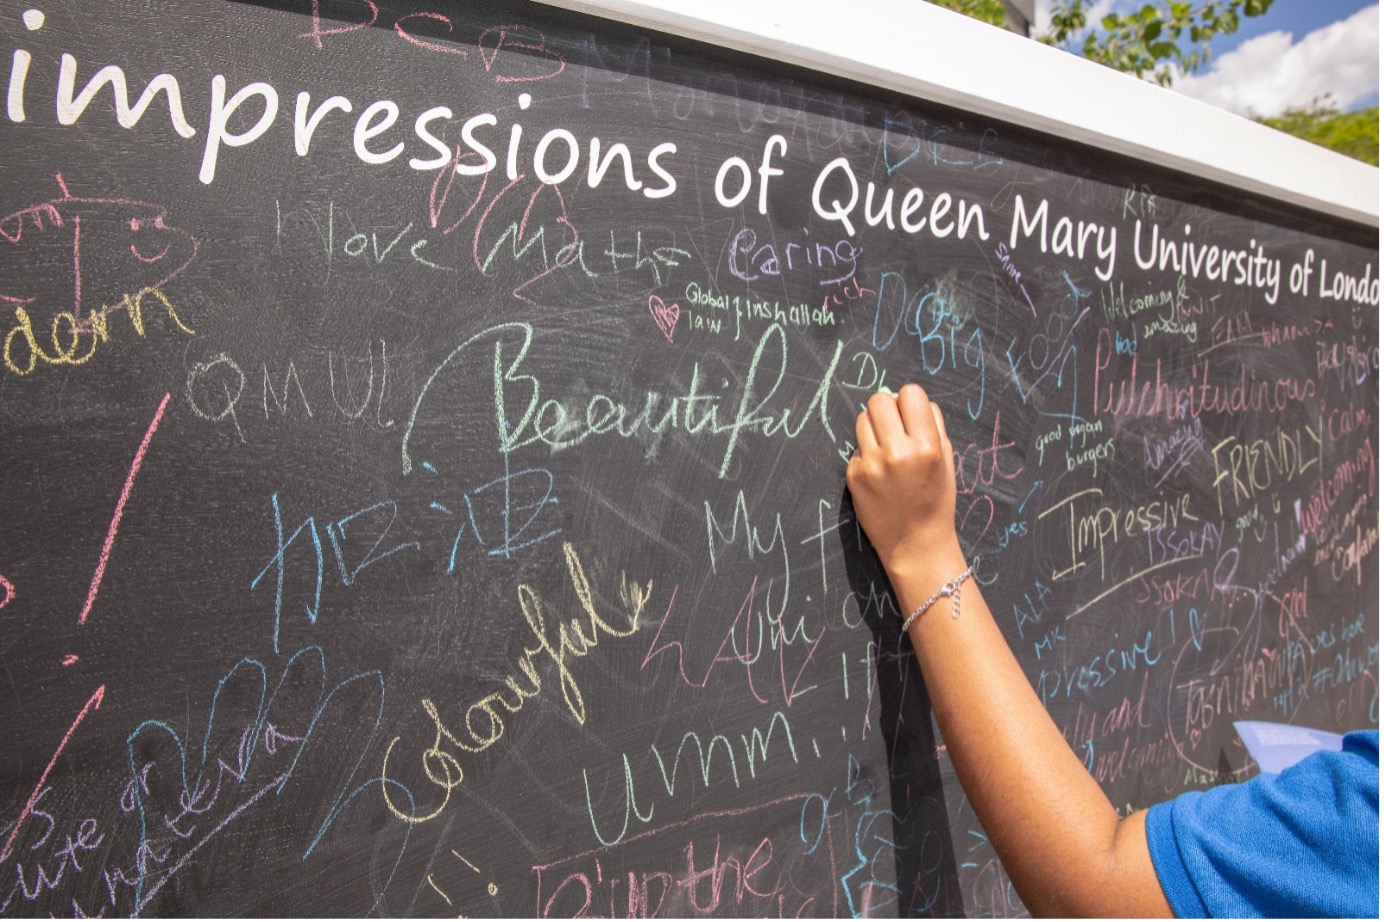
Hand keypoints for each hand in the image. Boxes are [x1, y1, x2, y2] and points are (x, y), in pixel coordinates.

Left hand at [845, 384, 964, 585]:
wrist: (915, 544)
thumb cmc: (935, 499)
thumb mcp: (947, 459)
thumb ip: (932, 424)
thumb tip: (907, 396)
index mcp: (927, 446)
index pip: (910, 393)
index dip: (910, 402)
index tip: (911, 416)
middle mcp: (897, 452)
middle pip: (879, 399)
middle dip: (888, 408)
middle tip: (894, 428)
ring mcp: (872, 464)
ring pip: (862, 418)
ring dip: (873, 427)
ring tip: (886, 448)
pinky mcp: (854, 476)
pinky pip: (856, 447)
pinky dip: (866, 453)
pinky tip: (879, 473)